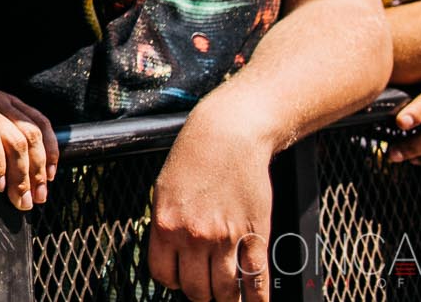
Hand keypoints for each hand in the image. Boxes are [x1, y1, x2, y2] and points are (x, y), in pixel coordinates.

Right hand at [0, 80, 57, 212]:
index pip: (39, 123)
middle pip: (30, 137)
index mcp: (3, 99)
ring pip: (15, 142)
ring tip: (19, 200)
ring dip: (21, 177)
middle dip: (37, 172)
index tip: (49, 177)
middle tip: (35, 199)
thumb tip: (17, 167)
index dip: (50, 151)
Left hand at [148, 109, 274, 301]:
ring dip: (226, 298)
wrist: (229, 135)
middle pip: (195, 290)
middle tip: (206, 287)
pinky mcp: (254, 236)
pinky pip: (256, 281)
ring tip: (227, 295)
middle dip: (200, 293)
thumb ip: (166, 226)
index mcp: (165, 225)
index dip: (173, 281)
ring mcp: (225, 239)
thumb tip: (170, 256)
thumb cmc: (195, 158)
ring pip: (224, 292)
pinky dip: (257, 300)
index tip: (180, 278)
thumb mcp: (164, 191)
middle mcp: (193, 236)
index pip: (163, 275)